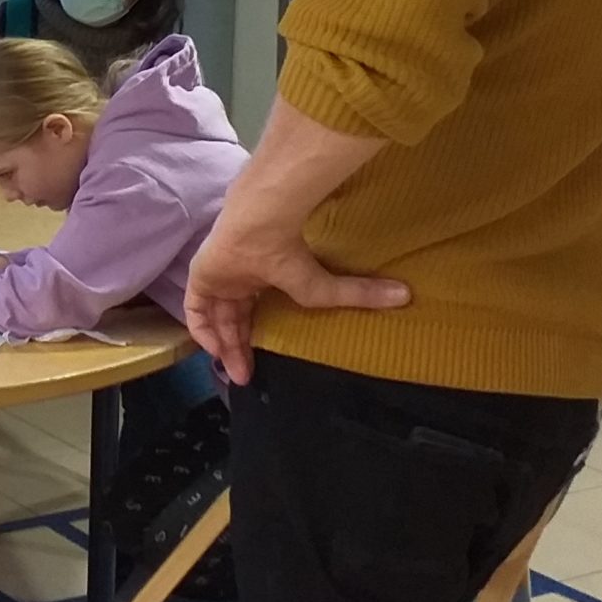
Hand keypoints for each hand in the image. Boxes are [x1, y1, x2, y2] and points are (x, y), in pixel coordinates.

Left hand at [182, 214, 408, 384]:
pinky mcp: (201, 276)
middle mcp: (235, 276)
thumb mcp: (322, 286)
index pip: (251, 312)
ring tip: (233, 371)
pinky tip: (216, 351)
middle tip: (246, 377)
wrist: (260, 224)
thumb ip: (359, 294)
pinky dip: (202, 331)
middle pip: (231, 319)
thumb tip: (406, 295)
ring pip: (213, 317)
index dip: (252, 340)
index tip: (259, 366)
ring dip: (221, 345)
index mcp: (258, 276)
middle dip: (237, 349)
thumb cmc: (289, 252)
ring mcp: (216, 276)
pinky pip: (195, 310)